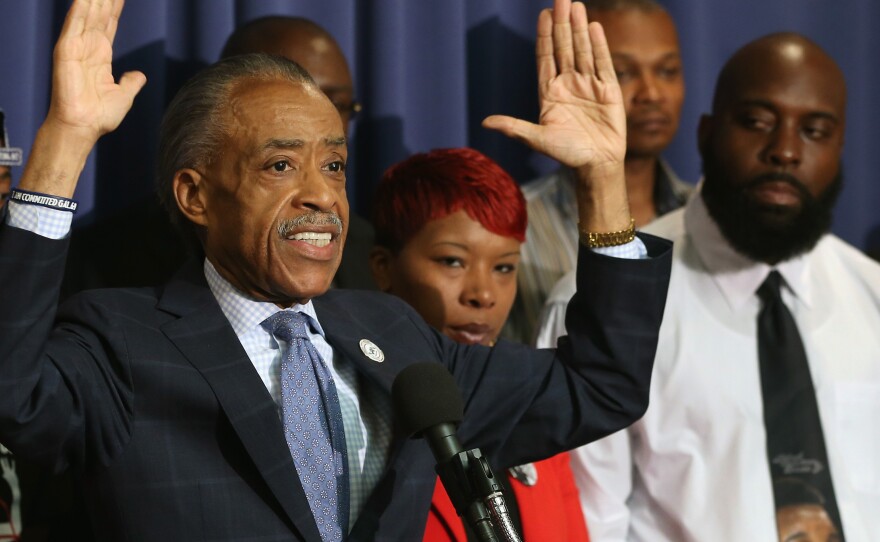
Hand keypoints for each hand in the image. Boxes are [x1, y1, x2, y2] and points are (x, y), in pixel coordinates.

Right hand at [47, 0, 144, 141]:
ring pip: (87, 14)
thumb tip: (139, 75)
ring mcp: (76, 47)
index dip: (115, 7)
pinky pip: (73, 24)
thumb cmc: (99, 116)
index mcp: (100, 55)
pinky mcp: (66, 50)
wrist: (82, 127)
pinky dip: (80, 8)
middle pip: (99, 14)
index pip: (109, 23)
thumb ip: (131, 83)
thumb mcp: (123, 96)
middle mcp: (88, 47)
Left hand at [483, 0, 624, 170]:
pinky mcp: (609, 90)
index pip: (545, 57)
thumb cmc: (567, 154)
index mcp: (550, 93)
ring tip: (575, 5)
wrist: (596, 166)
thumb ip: (514, 127)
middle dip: (562, 24)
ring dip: (579, 28)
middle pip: (564, 48)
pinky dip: (598, 45)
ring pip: (582, 51)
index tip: (543, 14)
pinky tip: (593, 26)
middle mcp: (568, 85)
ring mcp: (589, 86)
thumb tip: (485, 123)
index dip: (544, 36)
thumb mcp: (538, 139)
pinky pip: (603, 63)